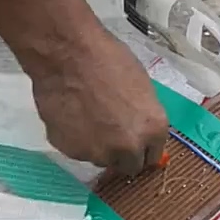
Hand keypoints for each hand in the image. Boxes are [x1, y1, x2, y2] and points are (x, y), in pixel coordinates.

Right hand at [30, 30, 167, 176]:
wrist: (66, 54)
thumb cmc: (108, 59)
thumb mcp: (141, 86)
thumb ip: (142, 117)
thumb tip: (138, 129)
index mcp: (153, 130)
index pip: (152, 157)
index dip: (142, 149)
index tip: (134, 144)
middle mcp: (128, 148)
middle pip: (128, 165)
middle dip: (121, 153)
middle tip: (109, 132)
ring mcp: (98, 153)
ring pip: (100, 158)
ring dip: (97, 145)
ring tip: (86, 116)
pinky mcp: (71, 151)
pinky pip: (76, 149)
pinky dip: (74, 138)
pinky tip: (70, 115)